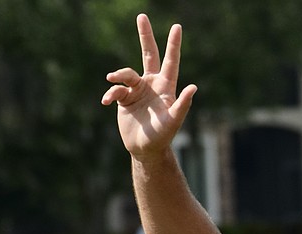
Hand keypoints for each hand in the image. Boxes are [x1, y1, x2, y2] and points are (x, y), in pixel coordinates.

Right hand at [102, 14, 197, 160]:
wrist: (144, 149)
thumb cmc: (163, 136)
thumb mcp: (173, 121)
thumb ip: (183, 104)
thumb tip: (194, 87)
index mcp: (166, 87)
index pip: (171, 61)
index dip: (173, 44)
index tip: (177, 26)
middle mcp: (152, 84)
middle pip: (149, 54)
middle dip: (145, 36)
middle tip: (142, 16)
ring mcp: (137, 90)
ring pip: (126, 73)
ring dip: (118, 75)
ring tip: (112, 79)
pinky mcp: (124, 98)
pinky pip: (115, 89)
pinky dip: (110, 93)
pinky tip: (107, 101)